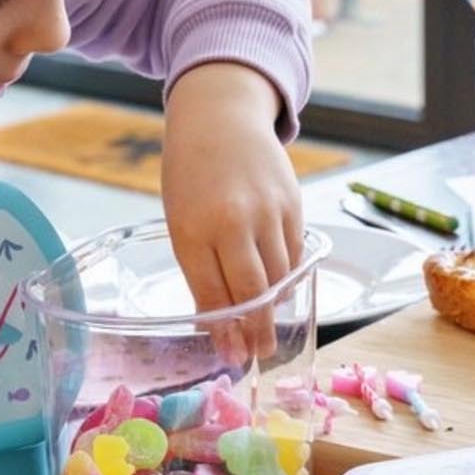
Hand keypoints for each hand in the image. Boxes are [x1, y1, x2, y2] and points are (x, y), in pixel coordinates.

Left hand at [161, 63, 303, 350]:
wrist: (220, 117)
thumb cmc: (190, 174)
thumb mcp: (180, 220)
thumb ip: (199, 267)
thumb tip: (217, 323)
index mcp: (193, 228)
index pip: (213, 293)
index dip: (224, 331)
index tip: (231, 357)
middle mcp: (233, 221)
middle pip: (252, 291)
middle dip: (256, 330)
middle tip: (259, 355)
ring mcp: (268, 212)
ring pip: (279, 276)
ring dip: (274, 308)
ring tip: (269, 332)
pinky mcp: (293, 205)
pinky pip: (294, 255)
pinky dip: (288, 277)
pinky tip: (280, 291)